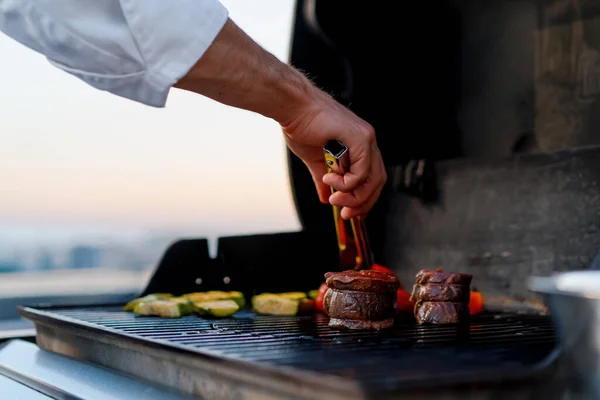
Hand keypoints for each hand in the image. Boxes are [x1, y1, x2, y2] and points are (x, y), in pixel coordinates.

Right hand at [281, 90, 385, 218]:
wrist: (293, 108)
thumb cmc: (302, 127)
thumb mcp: (315, 161)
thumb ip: (324, 180)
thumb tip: (326, 198)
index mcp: (360, 146)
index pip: (373, 178)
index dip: (365, 199)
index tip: (352, 213)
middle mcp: (368, 141)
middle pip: (377, 182)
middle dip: (362, 202)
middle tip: (345, 214)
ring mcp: (367, 138)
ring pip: (372, 179)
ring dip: (353, 195)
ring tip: (334, 196)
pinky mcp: (361, 138)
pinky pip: (362, 171)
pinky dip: (347, 183)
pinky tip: (329, 179)